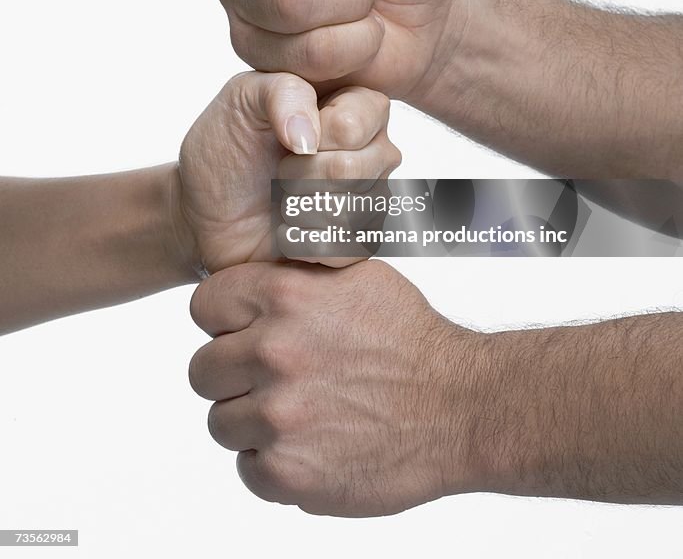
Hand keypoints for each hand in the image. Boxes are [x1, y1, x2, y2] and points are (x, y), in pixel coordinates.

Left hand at [173, 72, 399, 273]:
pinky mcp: (359, 243)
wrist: (207, 205)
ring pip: (349, 213)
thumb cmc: (230, 143)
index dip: (313, 134)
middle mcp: (376, 150)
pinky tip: (287, 231)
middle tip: (280, 171)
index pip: (356, 122)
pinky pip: (346, 250)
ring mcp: (372, 198)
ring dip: (298, 210)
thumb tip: (309, 138)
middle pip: (352, 169)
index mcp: (359, 105)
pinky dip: (303, 243)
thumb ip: (284, 92)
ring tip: (283, 199)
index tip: (287, 135)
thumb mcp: (244, 96)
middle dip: (298, 175)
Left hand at [188, 259, 484, 516]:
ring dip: (254, 422)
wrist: (460, 405)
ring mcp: (278, 415)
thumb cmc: (411, 337)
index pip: (204, 306)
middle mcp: (273, 351)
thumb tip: (260, 257)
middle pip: (203, 369)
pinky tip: (313, 444)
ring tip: (302, 413)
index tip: (245, 333)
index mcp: (284, 294)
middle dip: (233, 376)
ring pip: (222, 422)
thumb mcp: (355, 275)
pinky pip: (248, 469)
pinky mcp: (288, 472)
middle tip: (275, 379)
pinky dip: (274, 463)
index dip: (224, 321)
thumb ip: (297, 270)